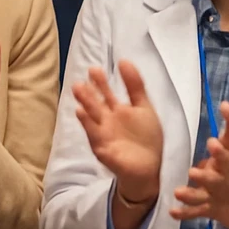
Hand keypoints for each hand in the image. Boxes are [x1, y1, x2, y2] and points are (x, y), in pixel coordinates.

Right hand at [73, 61, 163, 204]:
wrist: (149, 168)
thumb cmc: (146, 138)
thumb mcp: (144, 108)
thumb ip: (135, 86)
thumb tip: (124, 60)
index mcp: (117, 110)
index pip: (106, 92)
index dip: (100, 82)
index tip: (94, 69)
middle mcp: (107, 120)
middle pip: (96, 103)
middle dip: (89, 92)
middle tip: (81, 80)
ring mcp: (103, 134)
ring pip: (92, 116)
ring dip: (85, 104)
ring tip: (78, 90)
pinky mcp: (103, 148)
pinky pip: (94, 135)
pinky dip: (88, 125)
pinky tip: (81, 113)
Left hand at [172, 102, 228, 228]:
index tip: (224, 108)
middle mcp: (226, 177)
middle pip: (224, 170)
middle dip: (217, 159)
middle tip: (210, 145)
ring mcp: (216, 195)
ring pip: (205, 194)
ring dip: (192, 193)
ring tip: (178, 191)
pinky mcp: (207, 209)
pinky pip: (195, 212)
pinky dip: (184, 213)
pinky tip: (172, 212)